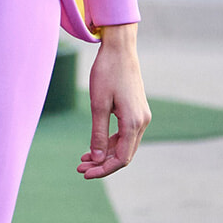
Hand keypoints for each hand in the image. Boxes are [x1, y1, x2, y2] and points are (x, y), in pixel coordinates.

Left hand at [78, 24, 150, 177]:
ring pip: (125, 145)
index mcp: (134, 122)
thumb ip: (98, 134)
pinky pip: (126, 134)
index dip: (103, 169)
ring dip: (105, 154)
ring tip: (84, 158)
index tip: (85, 173)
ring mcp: (141, 116)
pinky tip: (96, 145)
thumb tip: (97, 159)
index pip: (121, 158)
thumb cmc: (107, 73)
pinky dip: (111, 142)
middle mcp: (142, 122)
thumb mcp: (98, 105)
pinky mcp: (137, 110)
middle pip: (124, 154)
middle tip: (80, 168)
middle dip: (102, 164)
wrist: (119, 49)